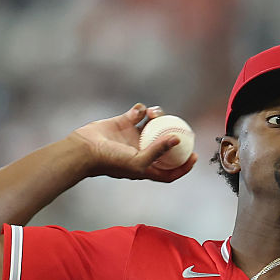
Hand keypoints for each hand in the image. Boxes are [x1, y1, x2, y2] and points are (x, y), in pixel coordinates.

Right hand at [69, 103, 197, 181]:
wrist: (85, 149)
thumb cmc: (111, 161)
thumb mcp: (139, 161)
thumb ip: (158, 151)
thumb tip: (177, 139)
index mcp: (146, 166)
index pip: (170, 170)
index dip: (184, 166)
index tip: (195, 155)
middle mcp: (141, 151)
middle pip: (165, 144)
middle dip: (175, 136)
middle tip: (184, 127)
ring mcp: (133, 136)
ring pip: (153, 125)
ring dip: (158, 117)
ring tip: (155, 114)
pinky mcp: (123, 123)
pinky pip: (138, 113)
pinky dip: (142, 109)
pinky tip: (143, 109)